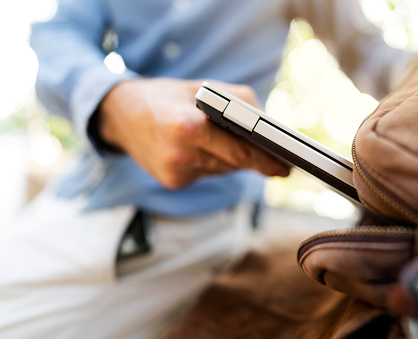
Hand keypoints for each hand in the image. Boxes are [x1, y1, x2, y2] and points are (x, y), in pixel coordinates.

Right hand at [98, 78, 288, 188]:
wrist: (120, 114)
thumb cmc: (167, 96)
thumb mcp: (204, 87)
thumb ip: (241, 103)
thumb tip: (269, 127)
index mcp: (187, 127)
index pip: (239, 152)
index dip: (265, 161)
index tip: (285, 168)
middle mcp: (179, 155)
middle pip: (233, 164)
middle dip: (255, 161)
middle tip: (278, 163)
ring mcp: (174, 173)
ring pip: (221, 170)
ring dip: (234, 160)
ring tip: (242, 148)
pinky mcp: (171, 182)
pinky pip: (206, 174)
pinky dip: (214, 163)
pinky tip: (210, 150)